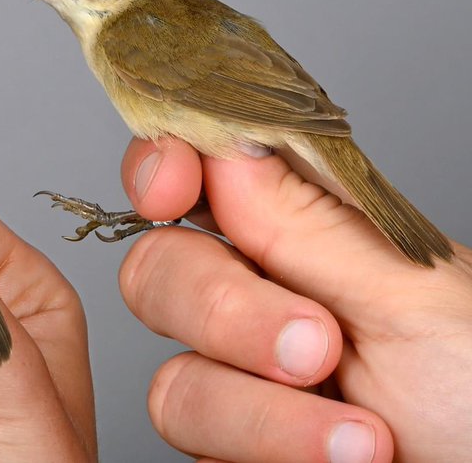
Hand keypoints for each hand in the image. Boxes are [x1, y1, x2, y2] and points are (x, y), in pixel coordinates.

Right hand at [117, 137, 471, 461]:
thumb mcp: (413, 295)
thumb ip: (305, 221)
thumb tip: (226, 142)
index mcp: (313, 235)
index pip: (202, 174)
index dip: (165, 166)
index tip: (169, 187)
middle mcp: (265, 300)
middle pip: (159, 268)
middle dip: (223, 307)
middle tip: (316, 344)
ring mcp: (243, 381)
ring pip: (171, 369)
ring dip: (262, 406)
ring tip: (365, 436)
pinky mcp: (233, 447)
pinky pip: (189, 434)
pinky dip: (267, 444)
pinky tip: (341, 457)